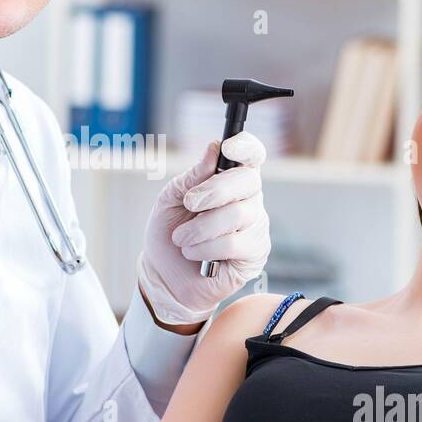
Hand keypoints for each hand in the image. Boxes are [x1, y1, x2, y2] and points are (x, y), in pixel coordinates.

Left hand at [137, 132, 271, 324]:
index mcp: (231, 179)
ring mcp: (256, 226)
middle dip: (213, 191)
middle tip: (189, 204)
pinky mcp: (255, 253)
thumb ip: (192, 177)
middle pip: (248, 181)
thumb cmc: (170, 232)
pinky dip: (206, 248)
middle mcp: (250, 199)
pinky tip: (194, 253)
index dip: (245, 147)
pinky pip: (235, 243)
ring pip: (238, 215)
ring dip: (200, 227)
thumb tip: (213, 149)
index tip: (227, 147)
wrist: (165, 275)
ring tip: (181, 239)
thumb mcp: (171, 199)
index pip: (252, 155)